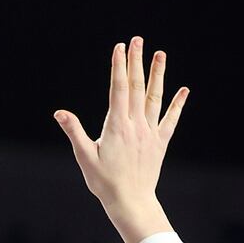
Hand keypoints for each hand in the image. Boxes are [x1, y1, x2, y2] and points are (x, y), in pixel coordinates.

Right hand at [55, 38, 188, 242]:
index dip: (118, 66)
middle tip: (138, 40)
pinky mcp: (160, 143)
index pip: (118, 89)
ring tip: (160, 54)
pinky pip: (170, 120)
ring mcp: (150, 133)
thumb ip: (74, 132)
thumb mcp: (85, 157)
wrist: (131, 202)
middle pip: (136, 87)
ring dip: (158, 75)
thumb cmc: (104, 183)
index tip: (120, 47)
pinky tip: (184, 90)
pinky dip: (177, 104)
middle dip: (136, 62)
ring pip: (154, 98)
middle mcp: (136, 125)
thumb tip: (60, 113)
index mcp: (117, 126)